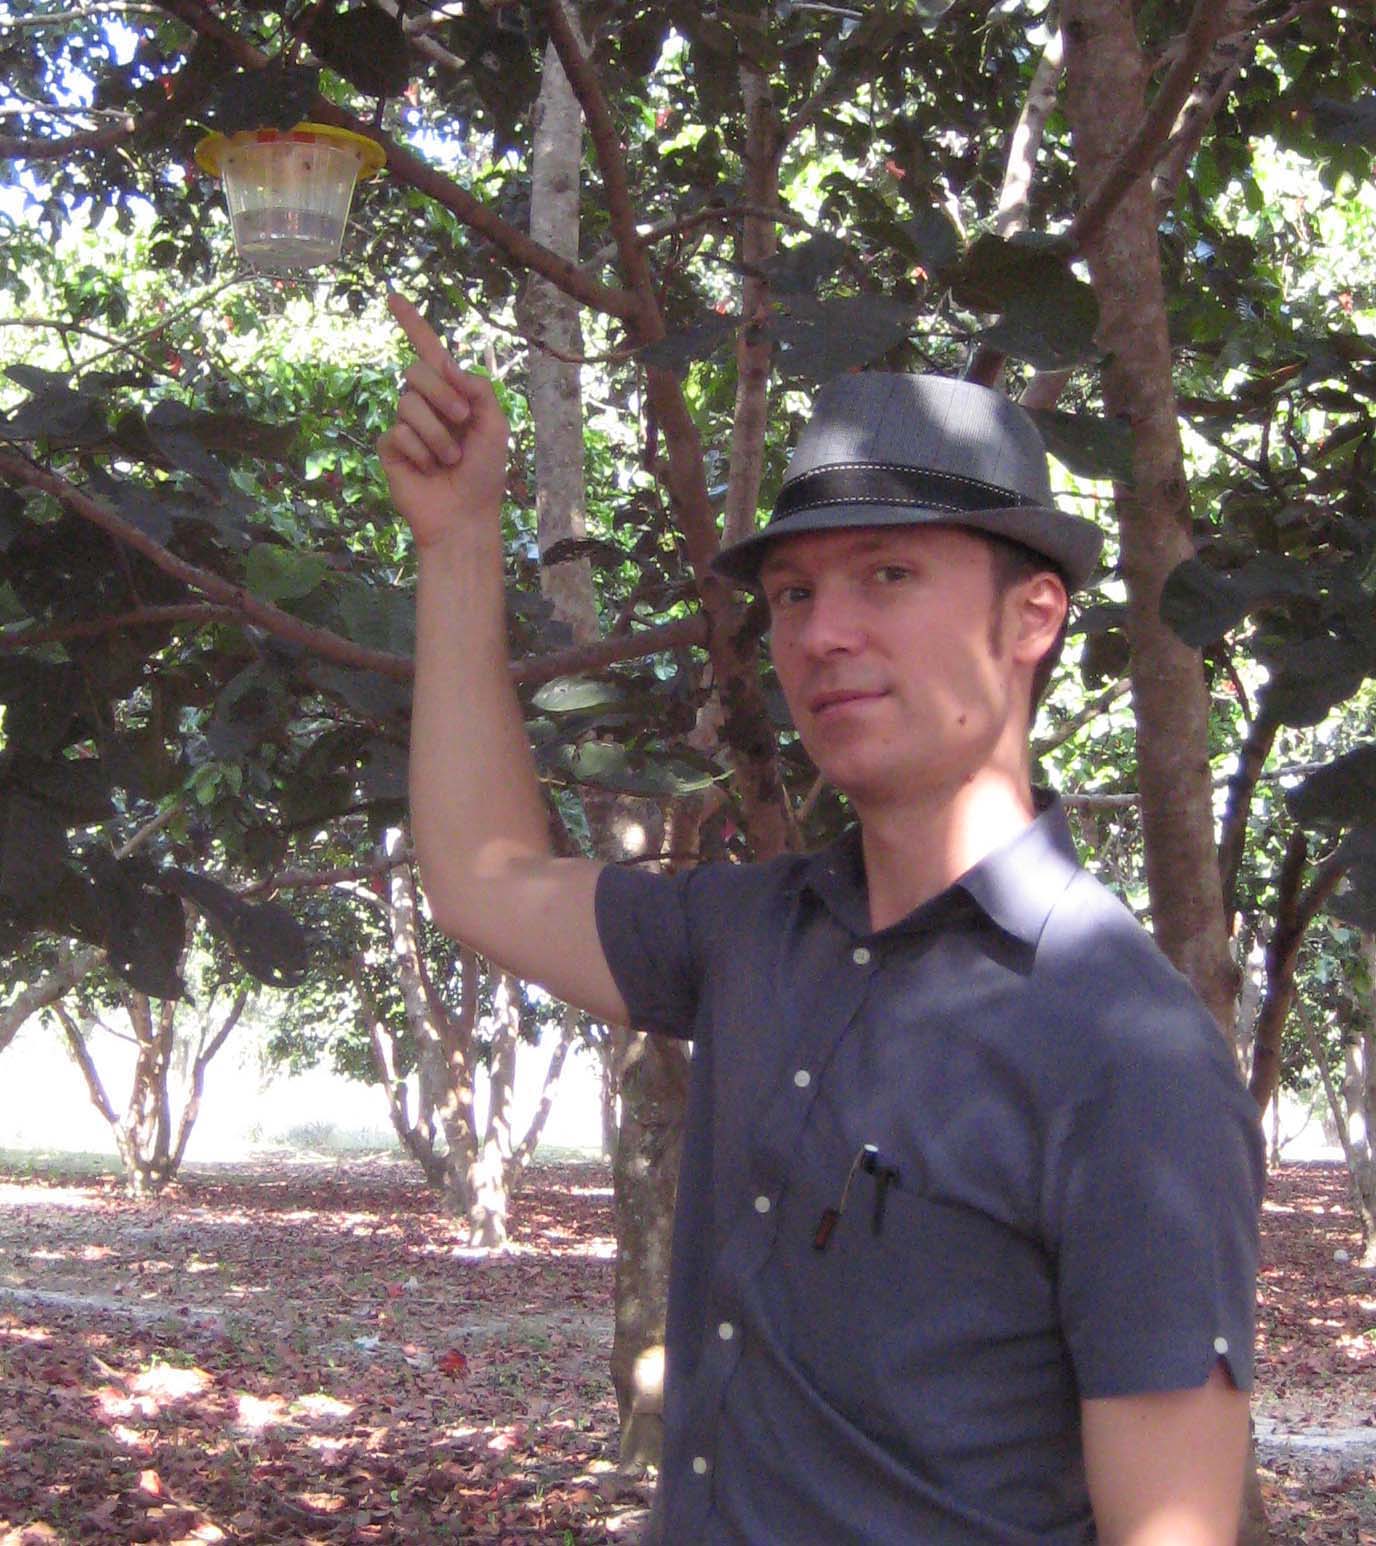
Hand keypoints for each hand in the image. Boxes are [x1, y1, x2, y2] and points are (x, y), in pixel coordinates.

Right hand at [377, 292, 509, 550]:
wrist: (466, 515)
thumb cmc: (484, 473)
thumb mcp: (494, 424)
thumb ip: (476, 387)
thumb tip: (445, 360)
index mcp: (452, 394)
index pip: (429, 352)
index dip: (412, 324)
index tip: (392, 296)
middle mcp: (425, 404)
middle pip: (417, 371)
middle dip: (443, 395)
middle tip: (462, 423)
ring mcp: (405, 424)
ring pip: (409, 403)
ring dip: (438, 434)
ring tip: (449, 460)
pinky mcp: (390, 447)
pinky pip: (399, 432)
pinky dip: (421, 452)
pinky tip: (429, 470)